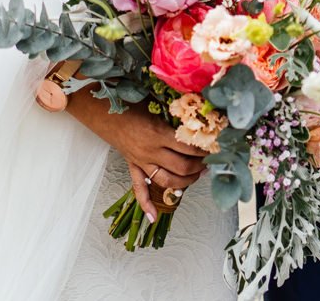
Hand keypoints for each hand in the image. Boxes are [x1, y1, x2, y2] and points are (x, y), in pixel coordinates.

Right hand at [66, 94, 206, 219]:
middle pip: (182, 167)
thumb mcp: (158, 104)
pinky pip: (139, 189)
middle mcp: (151, 151)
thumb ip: (176, 114)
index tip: (216, 145)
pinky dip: (146, 205)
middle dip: (200, 166)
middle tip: (211, 160)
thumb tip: (201, 117)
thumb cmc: (132, 103)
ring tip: (198, 175)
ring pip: (167, 181)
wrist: (104, 110)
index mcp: (158, 133)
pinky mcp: (133, 167)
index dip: (205, 149)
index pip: (188, 148)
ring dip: (186, 181)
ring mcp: (141, 162)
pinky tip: (153, 216)